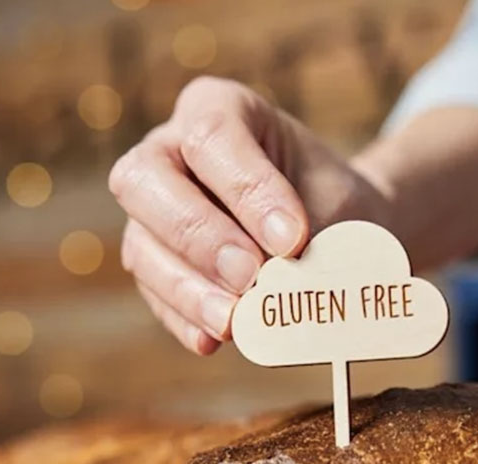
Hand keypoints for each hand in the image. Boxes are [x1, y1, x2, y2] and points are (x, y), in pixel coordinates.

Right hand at [108, 77, 391, 354]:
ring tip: (233, 322)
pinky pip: (153, 292)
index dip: (248, 191)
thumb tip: (287, 286)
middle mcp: (168, 149)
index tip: (292, 239)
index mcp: (216, 108)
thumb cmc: (332, 203)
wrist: (336, 229)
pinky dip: (183, 318)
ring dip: (187, 288)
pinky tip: (211, 340)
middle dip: (200, 235)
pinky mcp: (153, 262)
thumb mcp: (336, 204)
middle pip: (147, 181)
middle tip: (250, 276)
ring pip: (141, 243)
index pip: (213, 137)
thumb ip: (311, 236)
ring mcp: (151, 209)